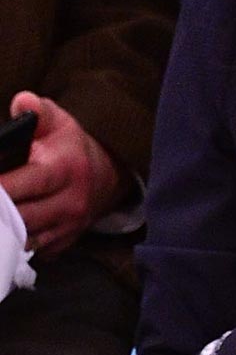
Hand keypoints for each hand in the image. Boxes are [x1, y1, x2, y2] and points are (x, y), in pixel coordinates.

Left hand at [2, 92, 125, 257]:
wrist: (106, 177)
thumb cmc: (70, 147)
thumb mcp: (58, 121)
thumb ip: (38, 110)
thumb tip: (22, 103)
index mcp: (65, 169)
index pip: (30, 181)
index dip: (3, 187)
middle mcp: (70, 202)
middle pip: (24, 215)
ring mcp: (68, 227)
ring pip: (26, 237)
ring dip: (4, 229)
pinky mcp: (63, 244)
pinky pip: (34, 250)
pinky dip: (15, 243)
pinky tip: (4, 230)